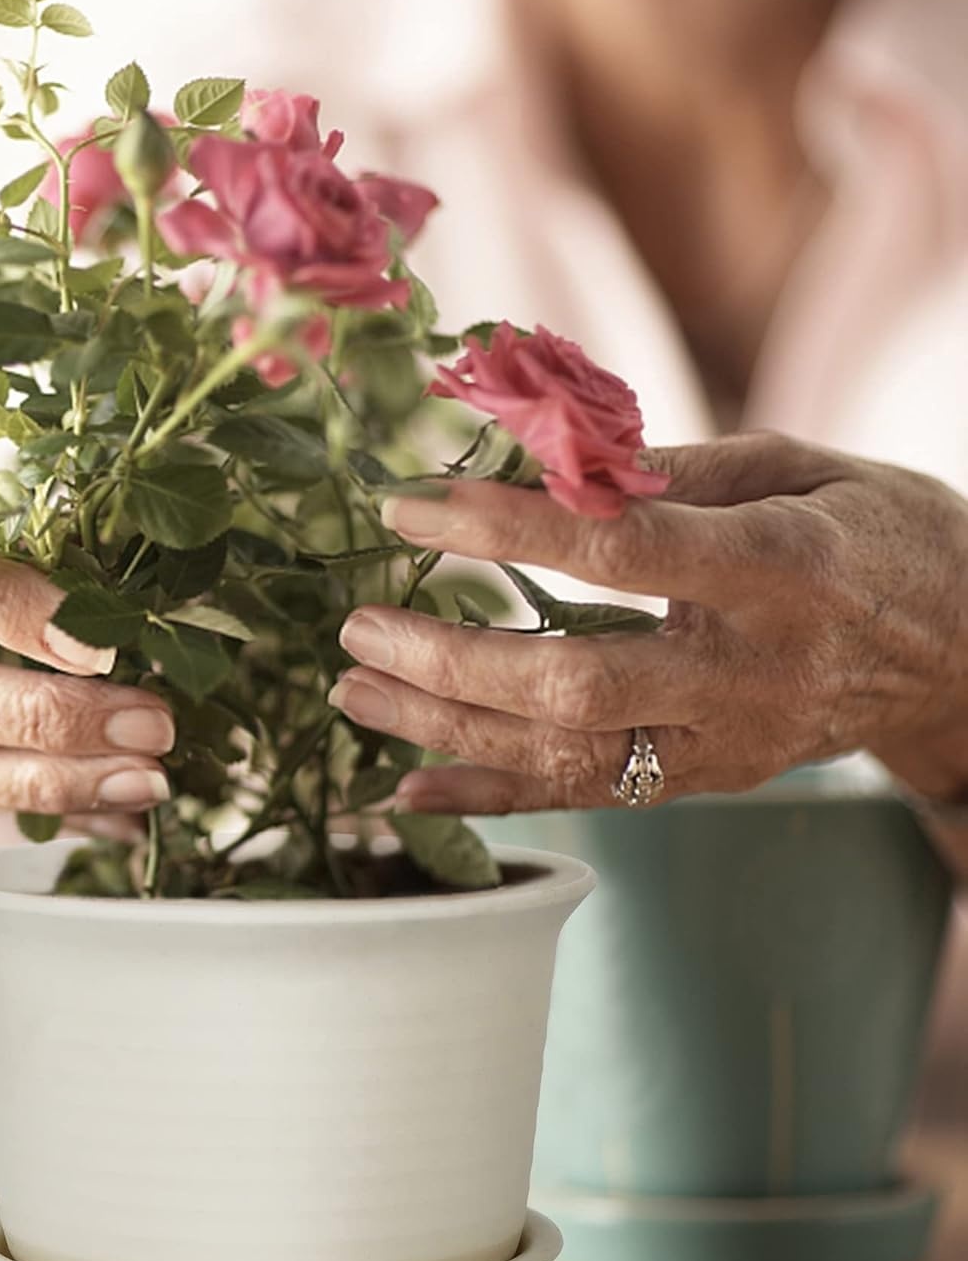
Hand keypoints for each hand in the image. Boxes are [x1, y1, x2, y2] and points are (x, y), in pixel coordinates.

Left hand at [329, 434, 967, 812]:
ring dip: (447, 728)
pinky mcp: (705, 781)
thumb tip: (540, 460)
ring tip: (353, 691)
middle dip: (451, 660)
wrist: (961, 652)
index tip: (409, 507)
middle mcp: (748, 671)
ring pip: (568, 756)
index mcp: (780, 568)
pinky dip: (492, 798)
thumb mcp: (796, 465)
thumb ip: (670, 469)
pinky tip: (409, 788)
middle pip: (577, 684)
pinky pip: (586, 800)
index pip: (619, 551)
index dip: (503, 528)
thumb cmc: (873, 533)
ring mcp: (726, 742)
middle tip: (357, 628)